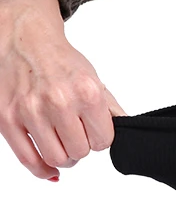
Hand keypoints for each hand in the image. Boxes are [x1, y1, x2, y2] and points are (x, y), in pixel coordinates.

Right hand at [0, 0, 127, 180]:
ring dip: (64, 157)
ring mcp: (30, 111)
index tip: (94, 131)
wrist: (25, 41)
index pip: (103, 141)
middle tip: (77, 135)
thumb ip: (111, 108)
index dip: (101, 139)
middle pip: (80, 152)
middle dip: (82, 147)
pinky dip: (42, 170)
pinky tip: (50, 168)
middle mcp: (58, 102)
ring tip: (63, 144)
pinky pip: (28, 159)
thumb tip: (127, 129)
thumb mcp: (94, 79)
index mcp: (86, 92)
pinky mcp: (7, 119)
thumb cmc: (61, 61)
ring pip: (56, 159)